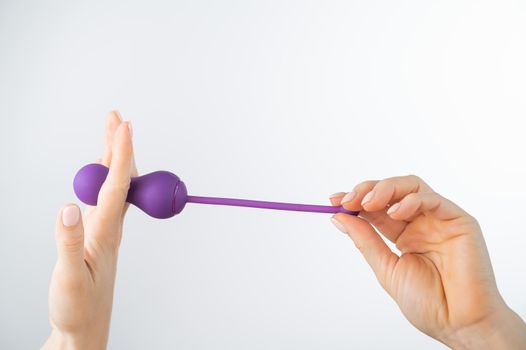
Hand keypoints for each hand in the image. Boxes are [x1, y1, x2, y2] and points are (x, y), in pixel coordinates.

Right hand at [42, 111, 136, 349]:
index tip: (124, 126)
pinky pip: (106, 198)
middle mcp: (111, 227)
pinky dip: (105, 177)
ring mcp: (106, 230)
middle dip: (119, 145)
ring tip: (111, 133)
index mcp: (105, 233)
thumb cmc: (78, 307)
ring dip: (113, 157)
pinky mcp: (99, 236)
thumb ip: (68, 242)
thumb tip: (68, 205)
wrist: (85, 328)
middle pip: (120, 178)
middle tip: (116, 117)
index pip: (116, 185)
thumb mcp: (69, 277)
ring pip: (115, 186)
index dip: (121, 153)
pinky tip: (101, 171)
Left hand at [330, 176, 525, 348]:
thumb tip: (339, 217)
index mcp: (403, 234)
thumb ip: (365, 241)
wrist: (459, 323)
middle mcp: (421, 223)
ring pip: (411, 187)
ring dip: (386, 189)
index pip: (376, 207)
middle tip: (349, 200)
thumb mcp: (387, 268)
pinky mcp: (459, 220)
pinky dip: (411, 200)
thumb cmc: (428, 303)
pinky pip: (433, 200)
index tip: (333, 200)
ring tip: (369, 203)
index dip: (355, 200)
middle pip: (392, 191)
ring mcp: (439, 220)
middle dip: (367, 190)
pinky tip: (396, 212)